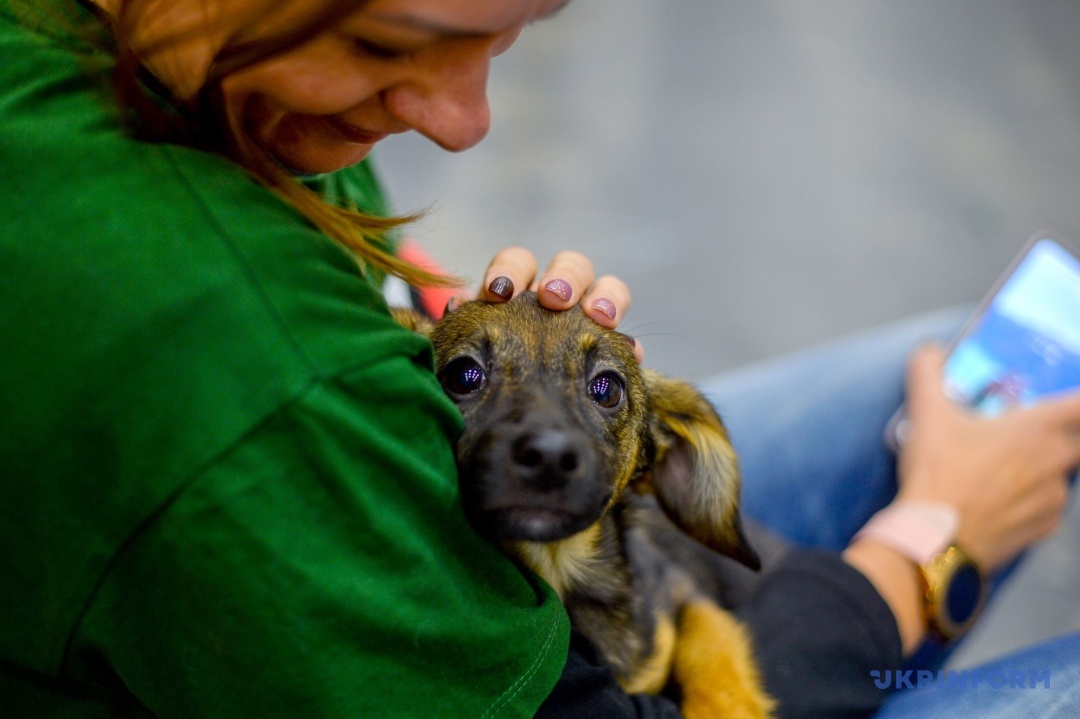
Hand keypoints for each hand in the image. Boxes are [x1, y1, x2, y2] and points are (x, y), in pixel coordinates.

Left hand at [457, 247, 642, 361]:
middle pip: (569, 266)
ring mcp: (586, 323)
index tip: (499, 292)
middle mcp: (554, 301)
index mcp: (516, 292)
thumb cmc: (476, 379)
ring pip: (606, 289)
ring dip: (605, 297)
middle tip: (554, 298)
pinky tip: (629, 354)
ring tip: (600, 317)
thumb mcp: (460, 356)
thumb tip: (456, 306)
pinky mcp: (609, 354)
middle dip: (563, 277)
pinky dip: (628, 343)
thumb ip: (458, 329)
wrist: (505, 421)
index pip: (517, 264)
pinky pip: (627, 340)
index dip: (510, 271)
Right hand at [896, 345, 1079, 571]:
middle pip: (1079, 440)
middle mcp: (1056, 460)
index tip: (1073, 399)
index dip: (1079, 400)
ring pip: (1062, 475)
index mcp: (1036, 428)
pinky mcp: (1044, 529)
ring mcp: (1054, 498)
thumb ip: (927, 374)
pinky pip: (1048, 507)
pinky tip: (1002, 502)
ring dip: (1044, 469)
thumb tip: (929, 350)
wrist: (936, 538)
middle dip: (1065, 434)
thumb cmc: (939, 471)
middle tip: (1033, 433)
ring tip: (1005, 471)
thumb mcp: (925, 415)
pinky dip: (1032, 501)